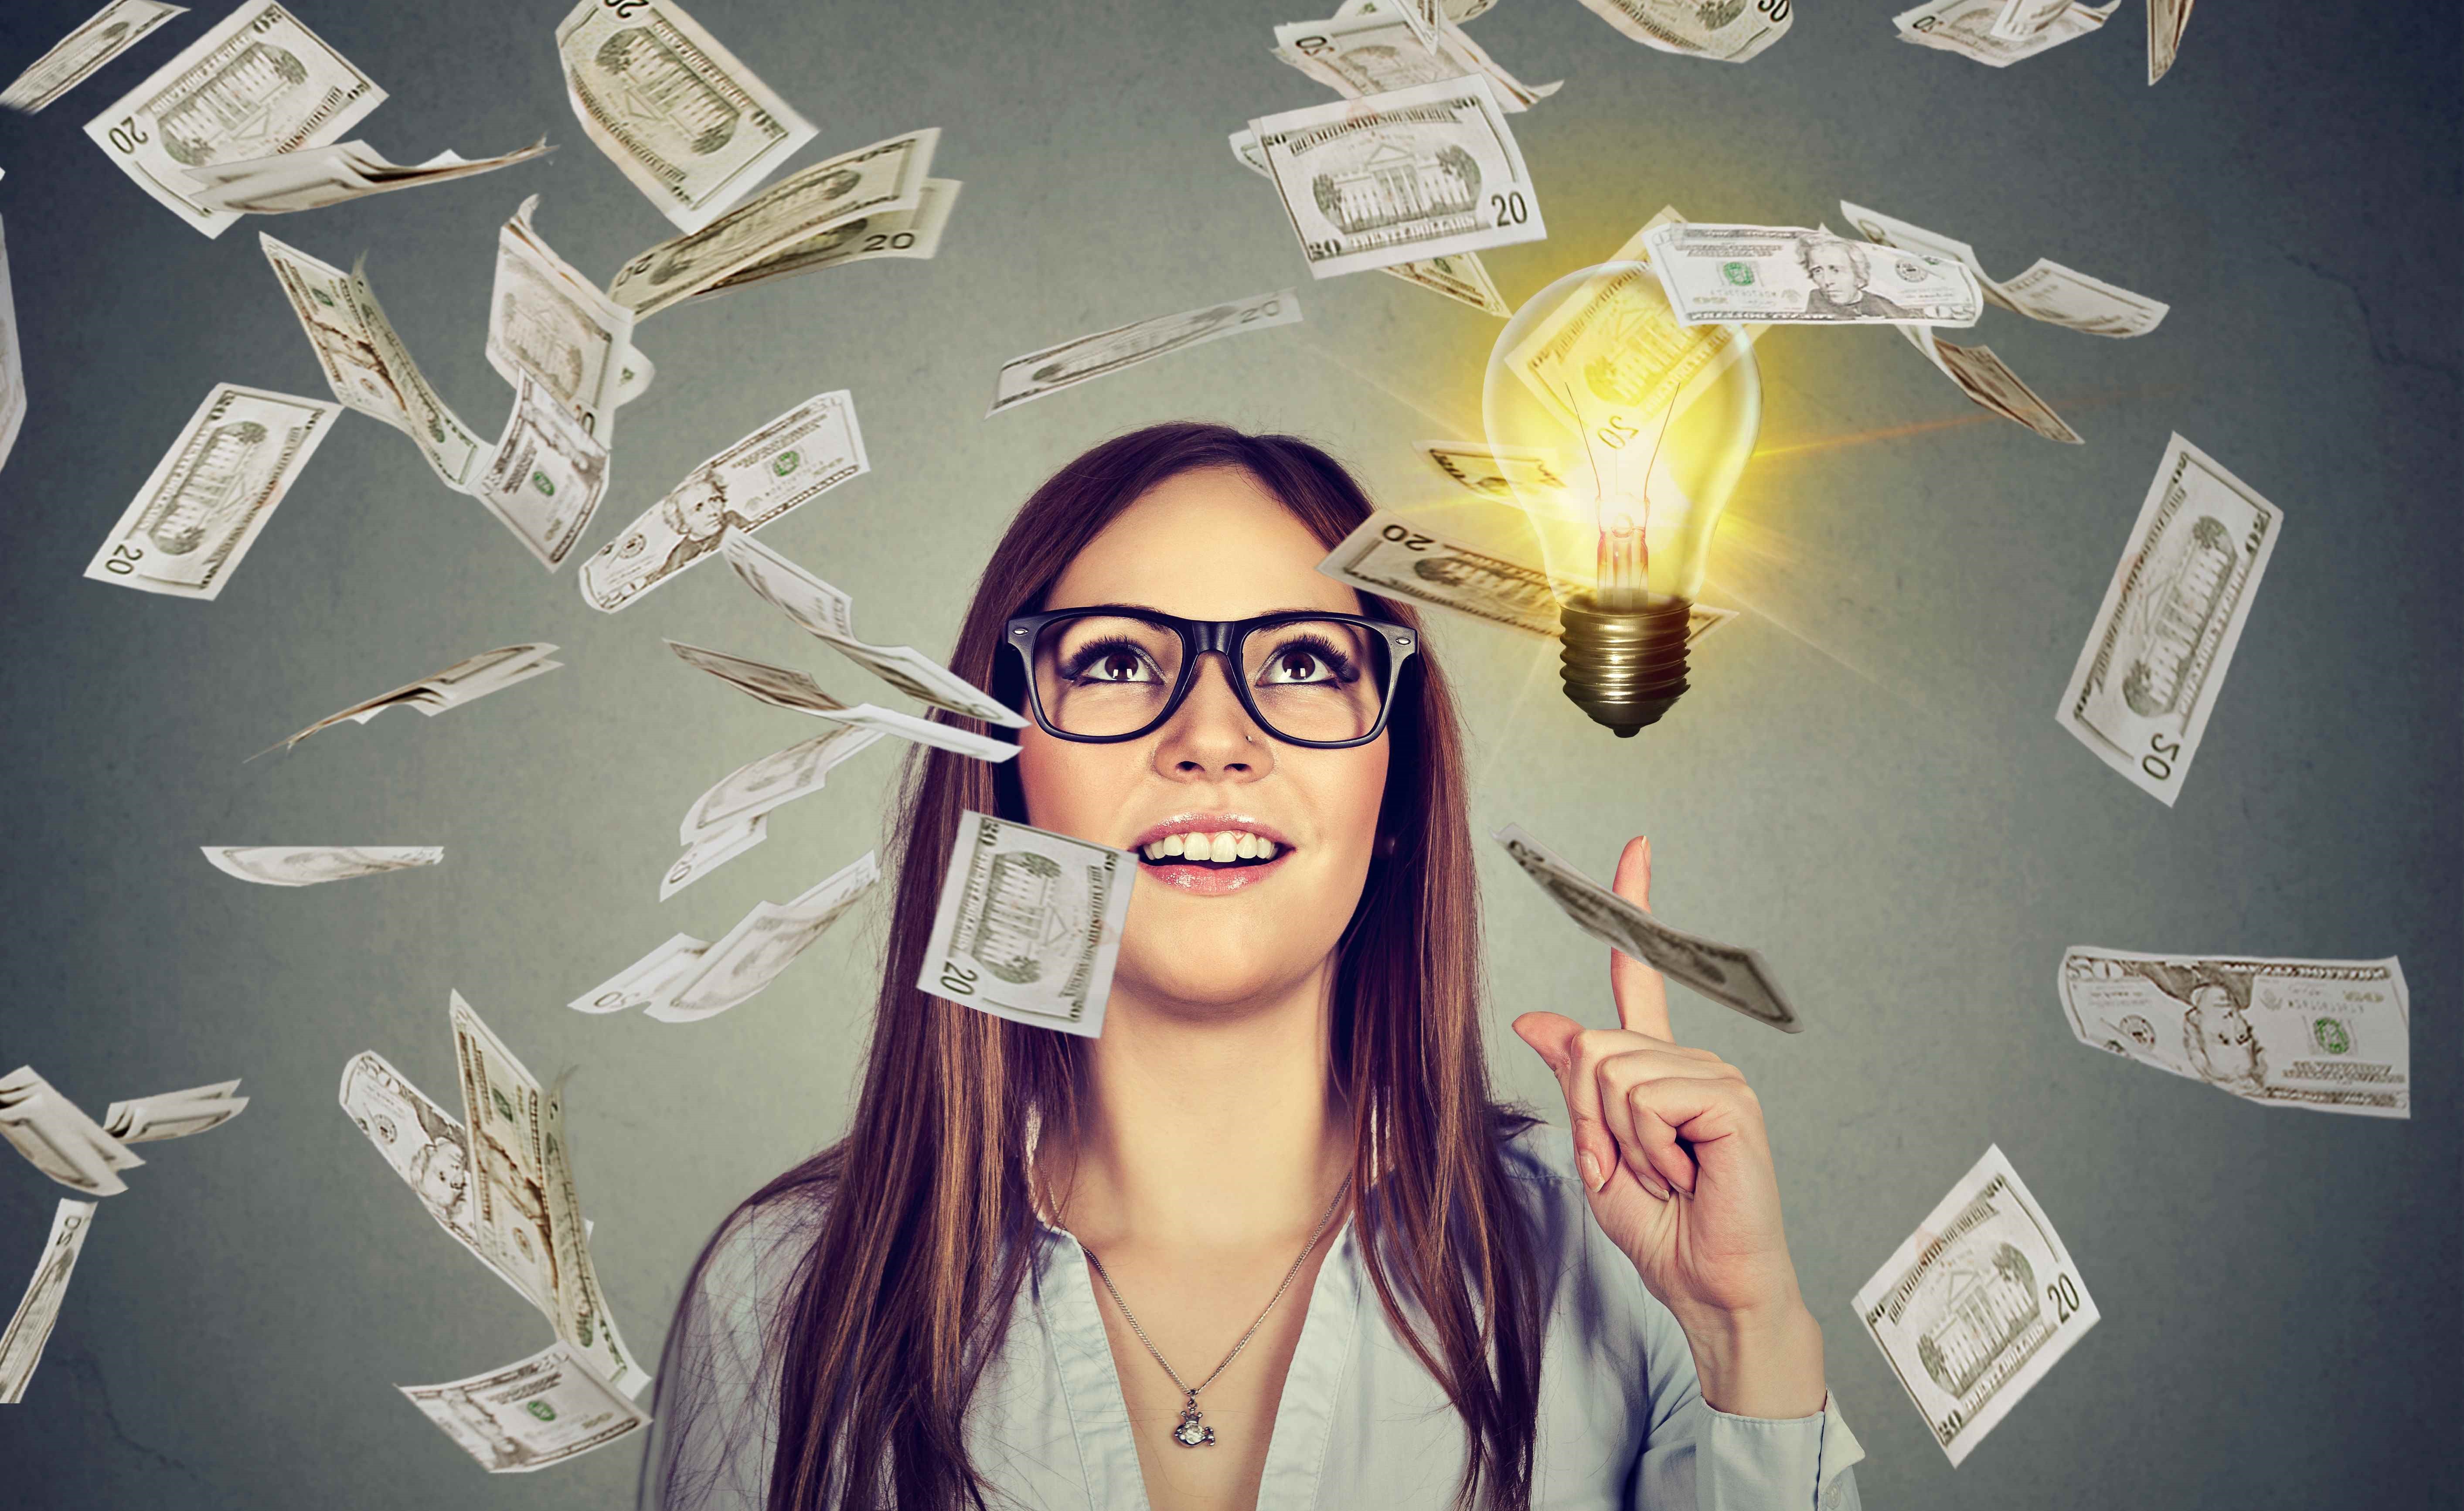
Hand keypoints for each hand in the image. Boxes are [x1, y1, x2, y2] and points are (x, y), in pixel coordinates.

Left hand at [1512, 838, 1825, 1418]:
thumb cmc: (1660, 1227)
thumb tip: (1533, 1021)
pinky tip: (1686, 1175)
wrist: (1706, 1284)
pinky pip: (1648, 1101)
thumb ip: (1572, 1083)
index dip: (1635, 908)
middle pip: (1593, 1048)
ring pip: (1613, 1076)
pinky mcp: (1730, 1100)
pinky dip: (1650, 1151)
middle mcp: (1689, 1059)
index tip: (1637, 848)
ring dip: (1620, 1142)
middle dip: (1591, 1121)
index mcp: (1656, 1066)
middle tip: (1631, 1166)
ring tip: (1665, 1175)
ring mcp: (1715, 1076)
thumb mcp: (1594, 1150)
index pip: (1642, 972)